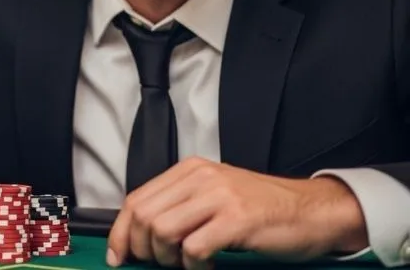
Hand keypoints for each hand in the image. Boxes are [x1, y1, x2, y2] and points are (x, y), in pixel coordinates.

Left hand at [107, 157, 366, 269]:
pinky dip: (193, 266)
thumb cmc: (261, 209)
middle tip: (157, 265)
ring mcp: (219, 197)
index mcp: (190, 170)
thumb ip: (180, 207)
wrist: (312, 210)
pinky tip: (206, 267)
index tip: (118, 256)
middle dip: (142, 249)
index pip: (137, 199)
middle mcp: (200, 177)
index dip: (121, 232)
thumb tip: (141, 236)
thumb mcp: (214, 196)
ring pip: (163, 231)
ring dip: (167, 259)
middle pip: (145, 216)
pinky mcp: (237, 219)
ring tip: (183, 265)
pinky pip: (194, 248)